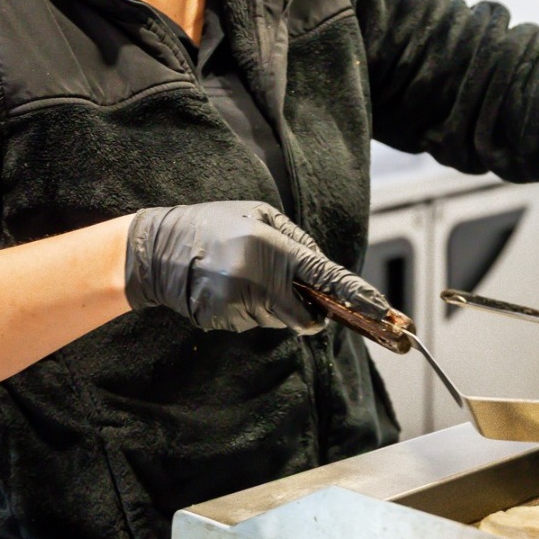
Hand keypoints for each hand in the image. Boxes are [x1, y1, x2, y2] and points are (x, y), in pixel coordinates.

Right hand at [124, 200, 388, 332]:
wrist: (157, 251)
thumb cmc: (212, 226)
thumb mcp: (258, 216)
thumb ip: (296, 242)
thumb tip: (323, 270)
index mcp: (272, 248)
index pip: (324, 278)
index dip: (355, 296)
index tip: (381, 310)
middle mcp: (260, 281)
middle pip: (305, 315)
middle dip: (307, 309)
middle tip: (281, 285)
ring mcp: (241, 306)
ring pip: (279, 319)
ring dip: (273, 304)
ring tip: (242, 275)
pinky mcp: (225, 322)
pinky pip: (255, 322)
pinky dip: (250, 309)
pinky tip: (229, 287)